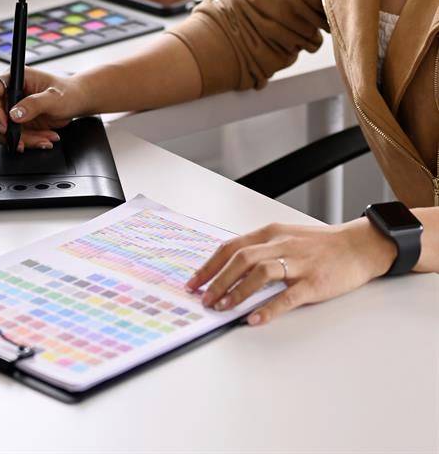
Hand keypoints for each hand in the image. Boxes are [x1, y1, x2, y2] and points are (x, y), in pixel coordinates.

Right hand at [0, 68, 86, 151]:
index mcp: (13, 78)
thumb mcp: (54, 97)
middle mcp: (8, 93)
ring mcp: (11, 109)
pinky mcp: (17, 123)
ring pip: (2, 130)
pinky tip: (43, 139)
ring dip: (21, 139)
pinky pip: (14, 137)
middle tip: (22, 141)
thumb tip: (14, 114)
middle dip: (6, 132)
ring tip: (43, 139)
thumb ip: (34, 104)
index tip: (5, 125)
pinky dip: (28, 142)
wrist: (76, 102)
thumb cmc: (68, 92)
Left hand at [184, 217, 397, 325]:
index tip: (194, 282)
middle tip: (203, 299)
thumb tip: (230, 268)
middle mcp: (280, 244)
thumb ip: (260, 249)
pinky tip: (255, 319)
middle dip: (216, 280)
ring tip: (222, 308)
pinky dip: (269, 308)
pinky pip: (288, 296)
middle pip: (239, 259)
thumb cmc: (319, 245)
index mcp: (269, 233)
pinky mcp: (315, 282)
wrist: (358, 246)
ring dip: (237, 291)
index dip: (209, 265)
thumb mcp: (285, 237)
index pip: (230, 247)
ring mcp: (298, 263)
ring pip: (259, 273)